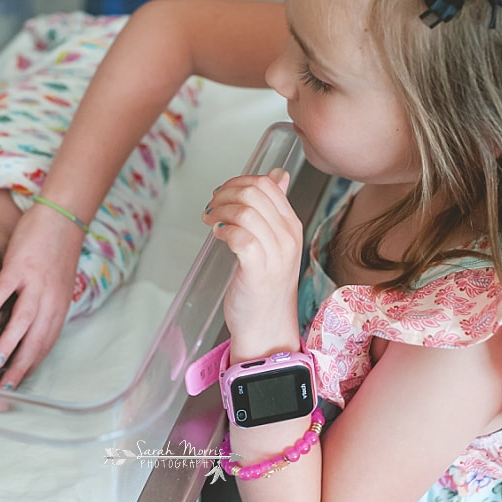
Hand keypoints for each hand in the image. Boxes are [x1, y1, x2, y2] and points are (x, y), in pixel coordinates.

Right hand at [0, 201, 84, 388]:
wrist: (62, 218)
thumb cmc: (56, 253)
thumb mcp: (56, 286)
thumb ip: (43, 307)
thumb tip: (24, 328)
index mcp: (58, 306)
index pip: (46, 343)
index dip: (33, 364)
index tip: (19, 383)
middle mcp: (50, 299)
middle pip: (37, 340)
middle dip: (21, 366)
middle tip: (6, 387)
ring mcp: (36, 283)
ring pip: (24, 321)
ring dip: (9, 343)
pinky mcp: (21, 266)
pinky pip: (6, 290)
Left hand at [202, 168, 302, 359]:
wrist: (267, 326)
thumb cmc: (265, 286)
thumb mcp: (274, 241)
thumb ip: (273, 209)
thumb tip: (277, 174)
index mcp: (292, 226)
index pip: (268, 185)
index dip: (238, 182)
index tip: (222, 195)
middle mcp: (287, 237)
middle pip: (254, 193)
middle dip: (225, 194)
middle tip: (211, 208)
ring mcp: (275, 254)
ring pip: (245, 212)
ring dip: (219, 212)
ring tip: (210, 222)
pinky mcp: (258, 270)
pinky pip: (240, 236)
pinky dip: (223, 231)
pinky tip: (217, 237)